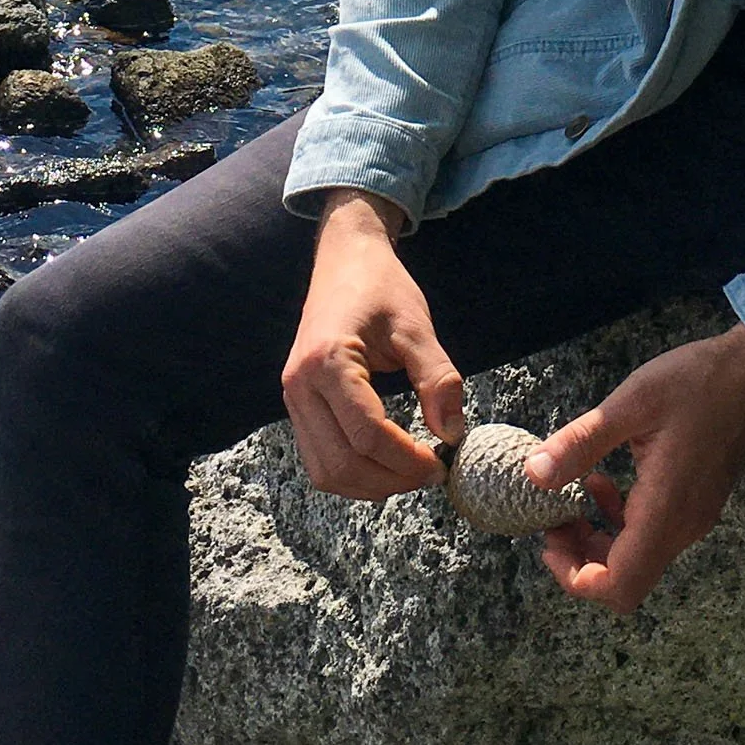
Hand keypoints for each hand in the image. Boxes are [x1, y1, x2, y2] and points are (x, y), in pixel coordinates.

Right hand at [282, 191, 464, 502]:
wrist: (344, 259)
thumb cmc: (381, 287)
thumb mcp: (416, 327)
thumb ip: (438, 379)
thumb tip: (451, 435)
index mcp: (328, 361)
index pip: (367, 434)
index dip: (407, 461)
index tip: (441, 465)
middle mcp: (300, 384)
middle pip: (342, 462)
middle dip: (391, 480)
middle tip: (430, 474)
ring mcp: (292, 397)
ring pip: (325, 471)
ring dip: (370, 484)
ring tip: (410, 473)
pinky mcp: (297, 404)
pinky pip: (319, 458)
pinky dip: (352, 473)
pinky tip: (386, 463)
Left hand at [524, 323, 744, 612]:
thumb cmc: (696, 382)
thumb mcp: (630, 404)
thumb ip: (580, 443)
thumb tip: (533, 474)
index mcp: (666, 511)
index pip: (620, 586)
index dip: (577, 578)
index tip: (550, 541)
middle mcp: (683, 527)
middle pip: (625, 578)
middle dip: (580, 557)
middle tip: (553, 518)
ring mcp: (693, 518)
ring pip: (637, 557)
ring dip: (598, 538)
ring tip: (575, 493)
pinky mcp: (696, 504)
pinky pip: (652, 533)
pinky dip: (620, 521)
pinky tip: (606, 481)